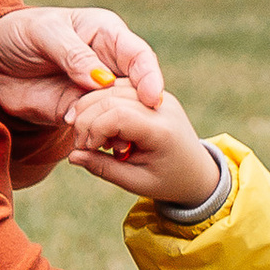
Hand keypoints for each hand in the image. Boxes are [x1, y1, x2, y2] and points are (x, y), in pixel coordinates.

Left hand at [0, 2, 161, 131]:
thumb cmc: (20, 33)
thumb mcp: (44, 34)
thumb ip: (73, 54)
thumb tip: (102, 80)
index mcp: (108, 35)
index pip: (138, 55)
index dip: (149, 76)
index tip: (152, 98)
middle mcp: (109, 64)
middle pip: (137, 88)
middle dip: (139, 110)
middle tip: (135, 127)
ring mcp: (96, 92)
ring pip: (120, 113)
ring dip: (120, 129)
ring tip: (114, 142)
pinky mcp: (80, 113)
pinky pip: (97, 129)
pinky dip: (99, 139)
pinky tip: (97, 147)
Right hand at [67, 78, 224, 206]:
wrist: (198, 172)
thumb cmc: (168, 181)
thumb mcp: (136, 182)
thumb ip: (103, 168)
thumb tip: (72, 156)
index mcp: (162, 130)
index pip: (117, 115)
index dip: (93, 129)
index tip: (85, 149)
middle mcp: (162, 106)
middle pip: (111, 96)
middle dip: (87, 119)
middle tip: (81, 144)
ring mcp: (158, 95)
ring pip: (112, 87)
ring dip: (91, 108)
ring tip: (88, 136)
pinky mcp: (151, 93)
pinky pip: (119, 87)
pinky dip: (101, 102)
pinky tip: (95, 123)